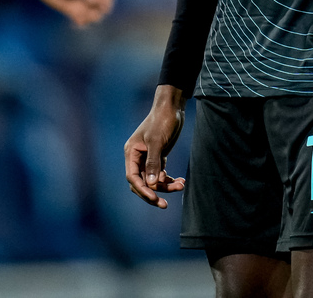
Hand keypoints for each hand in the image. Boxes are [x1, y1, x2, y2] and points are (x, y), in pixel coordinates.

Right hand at [124, 85, 185, 208]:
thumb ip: (153, 163)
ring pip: (154, 180)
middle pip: (143, 182)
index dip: (142, 190)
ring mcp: (148, 158)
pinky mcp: (159, 156)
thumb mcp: (157, 141)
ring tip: (181, 185)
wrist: (172, 107)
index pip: (133, 178)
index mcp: (132, 153)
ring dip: (166, 186)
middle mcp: (138, 157)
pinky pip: (161, 174)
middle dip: (154, 193)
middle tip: (165, 204)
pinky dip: (169, 179)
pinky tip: (180, 181)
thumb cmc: (162, 120)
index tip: (154, 198)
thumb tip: (151, 185)